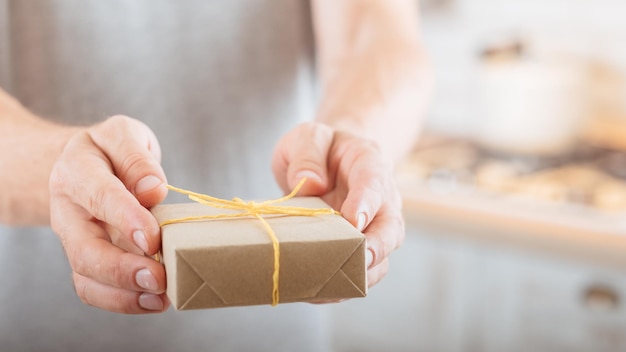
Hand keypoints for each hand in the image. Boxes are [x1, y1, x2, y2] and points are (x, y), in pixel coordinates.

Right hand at [49, 115, 168, 313]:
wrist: (83, 165)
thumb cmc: (111, 151)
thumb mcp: (125, 135)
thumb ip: (137, 159)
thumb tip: (153, 190)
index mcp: (77, 172)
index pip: (99, 196)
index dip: (126, 218)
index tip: (153, 239)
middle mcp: (68, 211)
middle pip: (84, 249)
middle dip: (122, 269)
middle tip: (159, 278)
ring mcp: (74, 239)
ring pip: (86, 276)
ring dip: (124, 294)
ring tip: (161, 298)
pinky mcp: (85, 260)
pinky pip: (94, 289)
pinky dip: (123, 301)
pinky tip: (153, 301)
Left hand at [272, 122, 404, 287]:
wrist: (328, 159)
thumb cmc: (321, 147)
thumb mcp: (309, 135)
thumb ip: (307, 153)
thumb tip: (310, 184)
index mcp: (369, 164)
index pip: (374, 182)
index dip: (367, 203)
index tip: (355, 220)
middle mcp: (380, 199)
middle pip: (391, 227)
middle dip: (377, 247)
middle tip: (360, 260)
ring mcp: (373, 226)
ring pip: (381, 256)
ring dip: (362, 274)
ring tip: (335, 287)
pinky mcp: (359, 246)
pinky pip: (361, 270)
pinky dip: (344, 284)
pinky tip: (319, 293)